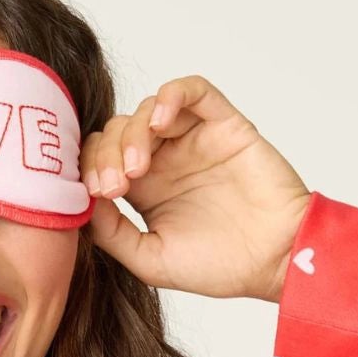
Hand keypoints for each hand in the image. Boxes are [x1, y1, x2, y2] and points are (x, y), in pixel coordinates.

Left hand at [78, 76, 311, 300]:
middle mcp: (166, 159)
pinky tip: (158, 120)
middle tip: (115, 185)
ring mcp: (193, 139)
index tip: (96, 195)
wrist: (276, 262)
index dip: (90, 168)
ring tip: (137, 167)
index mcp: (144, 189)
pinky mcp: (223, 124)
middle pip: (117, 130)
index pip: (102, 159)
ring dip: (133, 133)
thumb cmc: (220, 266)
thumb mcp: (150, 259)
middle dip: (106, 154)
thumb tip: (81, 201)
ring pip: (147, 110)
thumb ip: (112, 232)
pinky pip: (193, 90)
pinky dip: (170, 95)